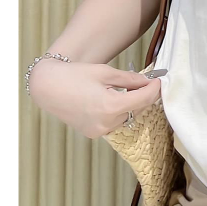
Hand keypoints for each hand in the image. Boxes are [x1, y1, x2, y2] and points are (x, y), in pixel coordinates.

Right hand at [27, 58, 161, 139]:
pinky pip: (114, 123)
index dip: (154, 89)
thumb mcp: (105, 72)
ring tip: (127, 90)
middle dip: (144, 96)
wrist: (47, 86)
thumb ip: (129, 79)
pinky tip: (112, 100)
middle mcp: (106, 123)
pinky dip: (118, 113)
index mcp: (111, 106)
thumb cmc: (75, 75)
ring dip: (131, 105)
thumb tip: (147, 81)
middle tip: (146, 82)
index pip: (144, 99)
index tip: (159, 80)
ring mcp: (98, 131)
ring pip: (126, 118)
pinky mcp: (92, 133)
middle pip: (137, 109)